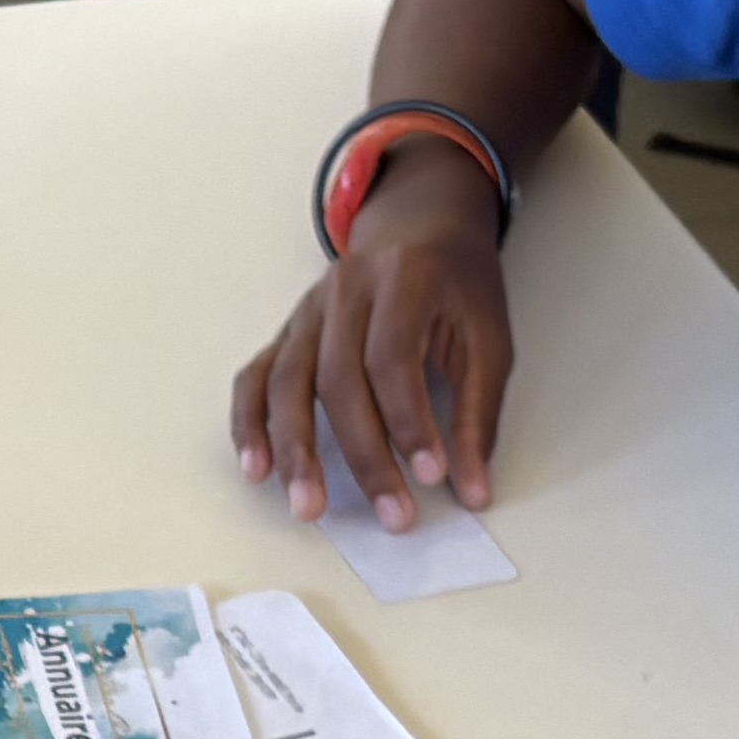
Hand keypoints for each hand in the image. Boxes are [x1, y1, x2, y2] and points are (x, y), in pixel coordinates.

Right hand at [230, 158, 511, 530]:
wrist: (419, 223)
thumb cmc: (458, 285)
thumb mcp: (488, 338)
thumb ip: (479, 414)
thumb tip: (473, 493)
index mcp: (402, 278)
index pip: (393, 359)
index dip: (409, 422)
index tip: (432, 476)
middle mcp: (344, 289)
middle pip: (338, 379)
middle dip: (363, 454)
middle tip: (391, 514)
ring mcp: (307, 311)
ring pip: (286, 382)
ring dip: (294, 450)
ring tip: (307, 509)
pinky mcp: (287, 333)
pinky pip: (256, 380)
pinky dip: (250, 426)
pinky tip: (257, 471)